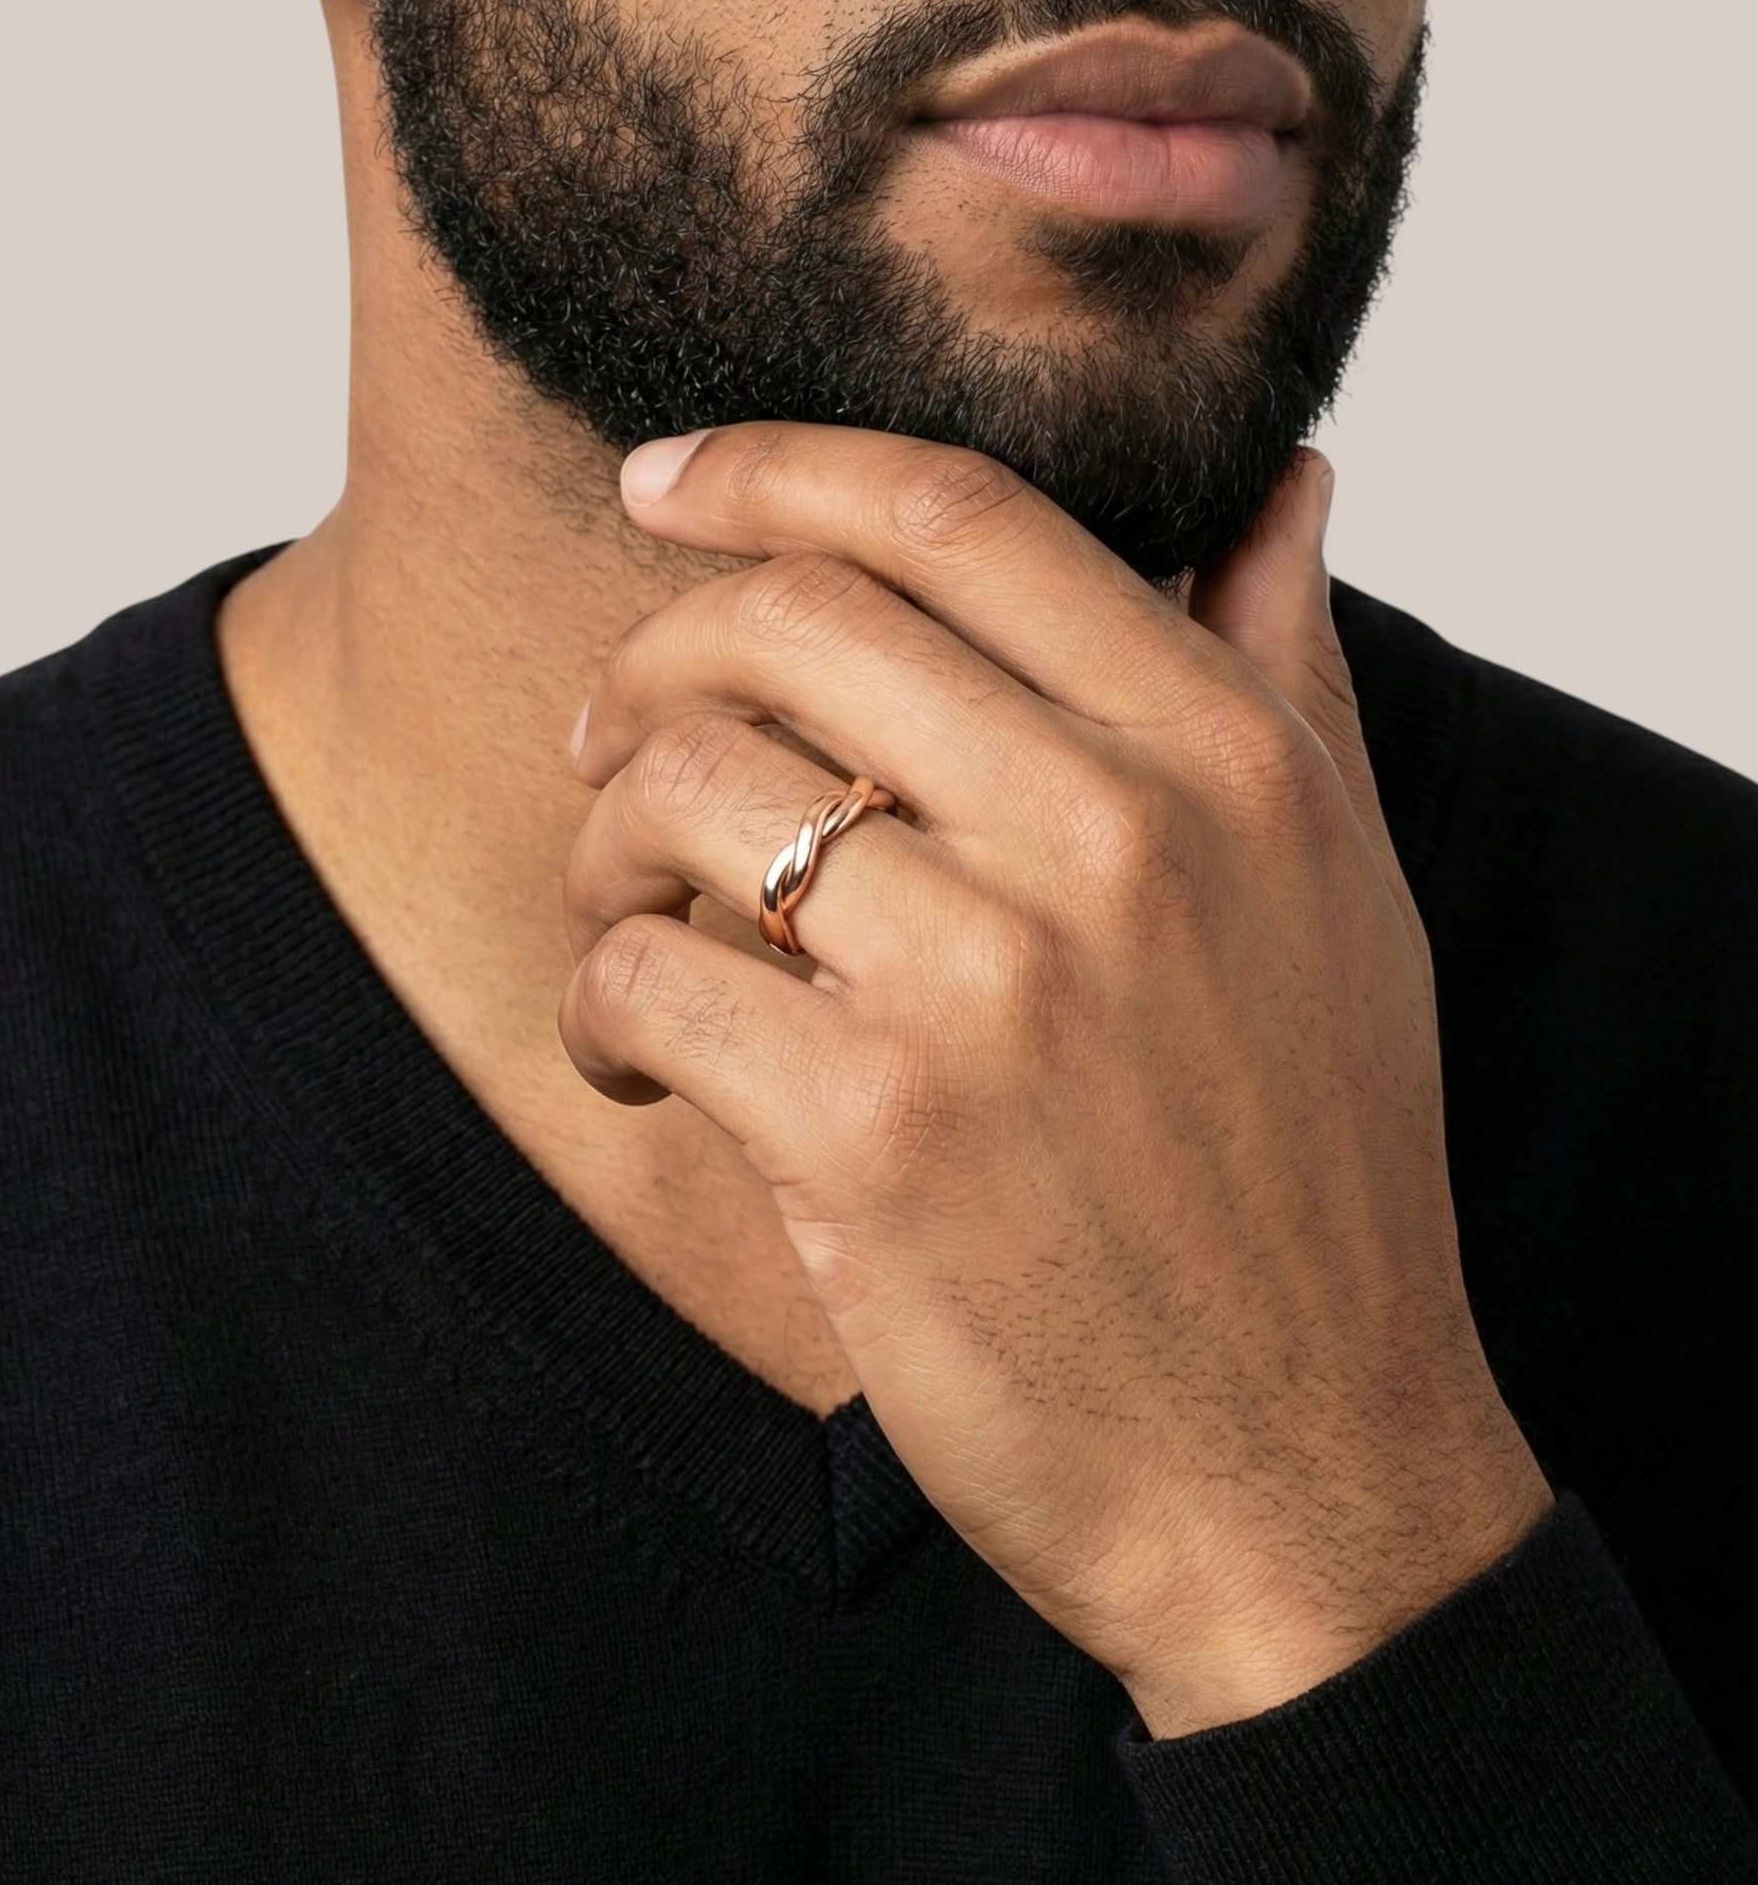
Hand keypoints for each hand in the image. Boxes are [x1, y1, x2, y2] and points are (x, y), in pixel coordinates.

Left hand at [558, 422, 1551, 1735]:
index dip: (775, 468)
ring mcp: (987, 985)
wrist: (1299, 1472)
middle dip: (651, 660)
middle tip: (609, 738)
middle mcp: (1112, 839)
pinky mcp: (873, 1137)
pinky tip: (637, 1065)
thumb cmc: (1310, 1181)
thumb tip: (1278, 485)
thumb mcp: (1343, 898)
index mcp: (1222, 761)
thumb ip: (1285, 673)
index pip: (955, 517)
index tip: (666, 480)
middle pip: (786, 626)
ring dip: (603, 848)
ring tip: (622, 919)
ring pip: (683, 795)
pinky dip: (597, 1011)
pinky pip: (643, 982)